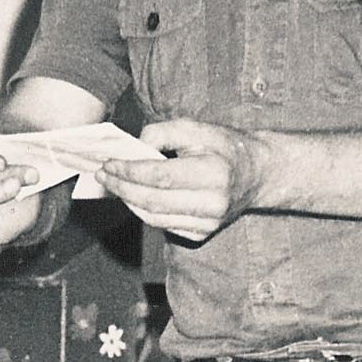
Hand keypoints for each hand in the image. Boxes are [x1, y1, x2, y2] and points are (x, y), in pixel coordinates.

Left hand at [97, 119, 260, 242]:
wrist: (257, 174)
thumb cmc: (225, 147)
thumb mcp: (198, 127)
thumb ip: (163, 132)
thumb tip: (134, 149)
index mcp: (214, 174)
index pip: (160, 176)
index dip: (130, 171)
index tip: (109, 163)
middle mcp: (213, 204)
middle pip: (153, 200)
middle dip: (122, 187)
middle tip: (103, 175)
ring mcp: (208, 223)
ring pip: (154, 217)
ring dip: (128, 200)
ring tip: (114, 184)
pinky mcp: (203, 234)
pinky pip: (163, 225)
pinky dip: (144, 211)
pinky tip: (135, 196)